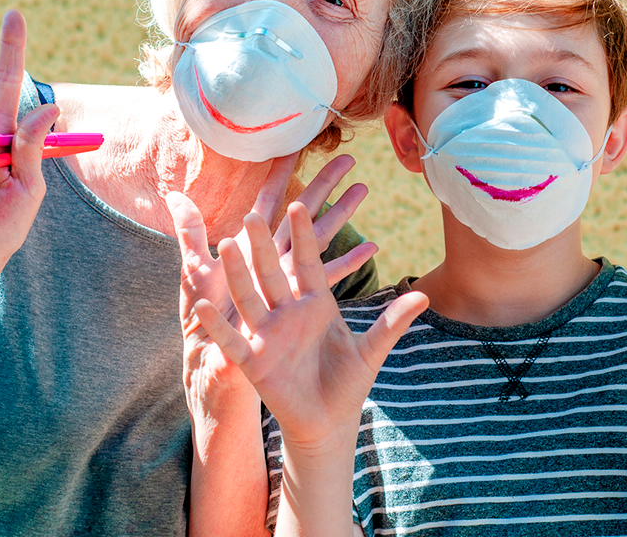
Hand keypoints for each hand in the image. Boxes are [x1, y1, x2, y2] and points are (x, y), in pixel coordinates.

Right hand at [194, 201, 427, 450]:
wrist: (327, 420)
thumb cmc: (348, 382)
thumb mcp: (371, 350)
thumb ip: (392, 322)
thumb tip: (424, 295)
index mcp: (316, 303)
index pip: (308, 262)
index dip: (304, 236)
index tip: (299, 205)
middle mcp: (288, 312)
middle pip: (273, 272)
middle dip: (265, 245)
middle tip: (254, 213)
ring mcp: (268, 334)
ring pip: (250, 297)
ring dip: (238, 274)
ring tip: (227, 244)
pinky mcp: (254, 361)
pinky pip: (232, 340)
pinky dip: (218, 325)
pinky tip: (202, 306)